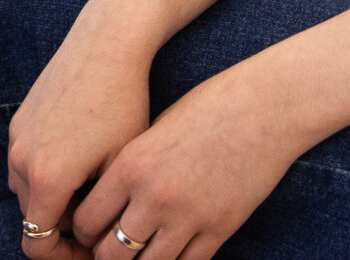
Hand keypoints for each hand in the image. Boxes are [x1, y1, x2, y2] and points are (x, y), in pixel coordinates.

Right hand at [7, 0, 159, 259]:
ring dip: (55, 199)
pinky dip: (49, 172)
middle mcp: (21, 161)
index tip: (93, 252)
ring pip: (30, 190)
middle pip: (34, 218)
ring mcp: (16, 138)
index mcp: (46, 179)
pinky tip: (85, 156)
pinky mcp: (20, 119)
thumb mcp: (119, 167)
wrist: (107, 41)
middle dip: (64, 228)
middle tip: (103, 223)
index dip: (64, 258)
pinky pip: (28, 162)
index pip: (37, 245)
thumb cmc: (123, 104)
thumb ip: (101, 213)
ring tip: (97, 187)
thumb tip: (100, 243)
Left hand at [65, 62, 301, 259]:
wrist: (267, 105)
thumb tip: (109, 205)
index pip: (87, 220)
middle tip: (109, 249)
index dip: (83, 231)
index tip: (89, 230)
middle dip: (105, 255)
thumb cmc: (208, 107)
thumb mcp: (155, 131)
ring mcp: (190, 217)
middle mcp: (156, 196)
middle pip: (110, 254)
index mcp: (132, 165)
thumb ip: (130, 171)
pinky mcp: (221, 229)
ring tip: (138, 254)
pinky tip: (170, 251)